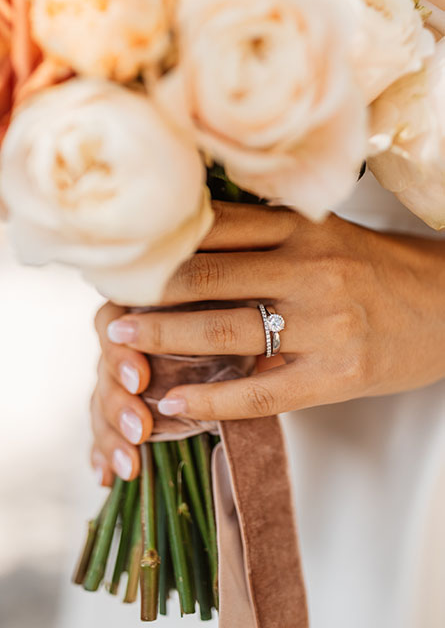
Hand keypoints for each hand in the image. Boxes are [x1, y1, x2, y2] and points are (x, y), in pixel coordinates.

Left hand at [90, 201, 444, 482]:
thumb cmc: (377, 271)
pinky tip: (174, 400)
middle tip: (103, 295)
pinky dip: (211, 398)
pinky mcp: (335, 375)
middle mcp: (309, 269)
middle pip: (207, 276)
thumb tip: (193, 236)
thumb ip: (268, 235)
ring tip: (120, 339)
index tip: (121, 252)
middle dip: (147, 289)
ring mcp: (322, 325)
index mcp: (304, 229)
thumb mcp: (326, 235)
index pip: (214, 228)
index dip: (159, 242)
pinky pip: (260, 390)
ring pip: (224, 329)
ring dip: (163, 336)